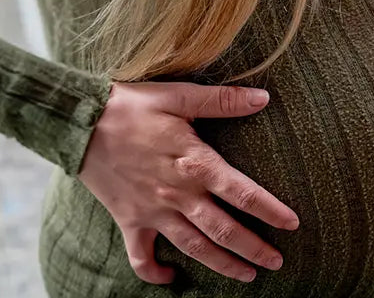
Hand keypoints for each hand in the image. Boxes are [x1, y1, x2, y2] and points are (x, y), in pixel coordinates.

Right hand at [79, 82, 297, 285]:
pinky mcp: (129, 221)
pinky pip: (142, 258)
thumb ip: (223, 100)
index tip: (293, 224)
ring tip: (247, 277)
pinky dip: (155, 274)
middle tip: (277, 262)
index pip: (242, 193)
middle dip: (253, 249)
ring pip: (193, 248)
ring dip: (221, 265)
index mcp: (195, 163)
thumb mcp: (181, 95)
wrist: (81, 122)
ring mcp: (152, 212)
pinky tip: (171, 281)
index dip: (270, 210)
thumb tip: (263, 97)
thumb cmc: (133, 105)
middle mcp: (177, 194)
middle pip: (223, 230)